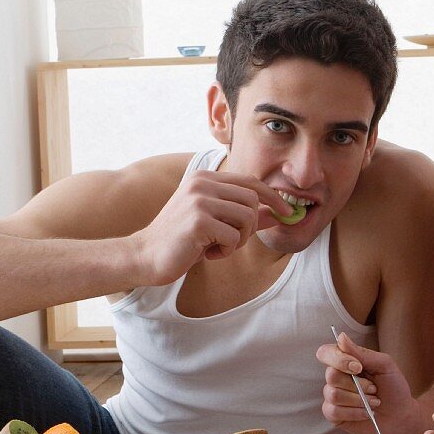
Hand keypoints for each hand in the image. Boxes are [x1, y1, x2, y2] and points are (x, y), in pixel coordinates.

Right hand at [131, 170, 292, 284]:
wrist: (146, 255)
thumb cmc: (182, 240)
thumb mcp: (215, 223)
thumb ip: (243, 215)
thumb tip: (275, 213)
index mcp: (205, 177)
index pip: (250, 181)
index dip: (273, 197)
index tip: (287, 212)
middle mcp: (202, 183)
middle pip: (252, 199)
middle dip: (250, 226)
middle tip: (233, 241)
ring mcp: (199, 200)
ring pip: (247, 217)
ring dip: (239, 239)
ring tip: (219, 246)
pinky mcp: (198, 221)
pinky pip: (234, 237)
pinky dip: (226, 251)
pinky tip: (207, 253)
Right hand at [317, 333, 421, 433]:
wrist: (401, 414)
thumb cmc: (393, 387)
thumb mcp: (384, 365)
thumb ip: (362, 352)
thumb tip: (341, 337)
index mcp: (345, 361)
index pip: (326, 353)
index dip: (339, 360)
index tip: (358, 367)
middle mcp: (335, 377)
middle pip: (331, 375)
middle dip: (358, 385)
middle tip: (374, 388)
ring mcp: (332, 396)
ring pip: (334, 395)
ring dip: (359, 399)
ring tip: (373, 401)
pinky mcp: (333, 414)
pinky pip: (334, 411)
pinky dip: (354, 413)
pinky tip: (366, 413)